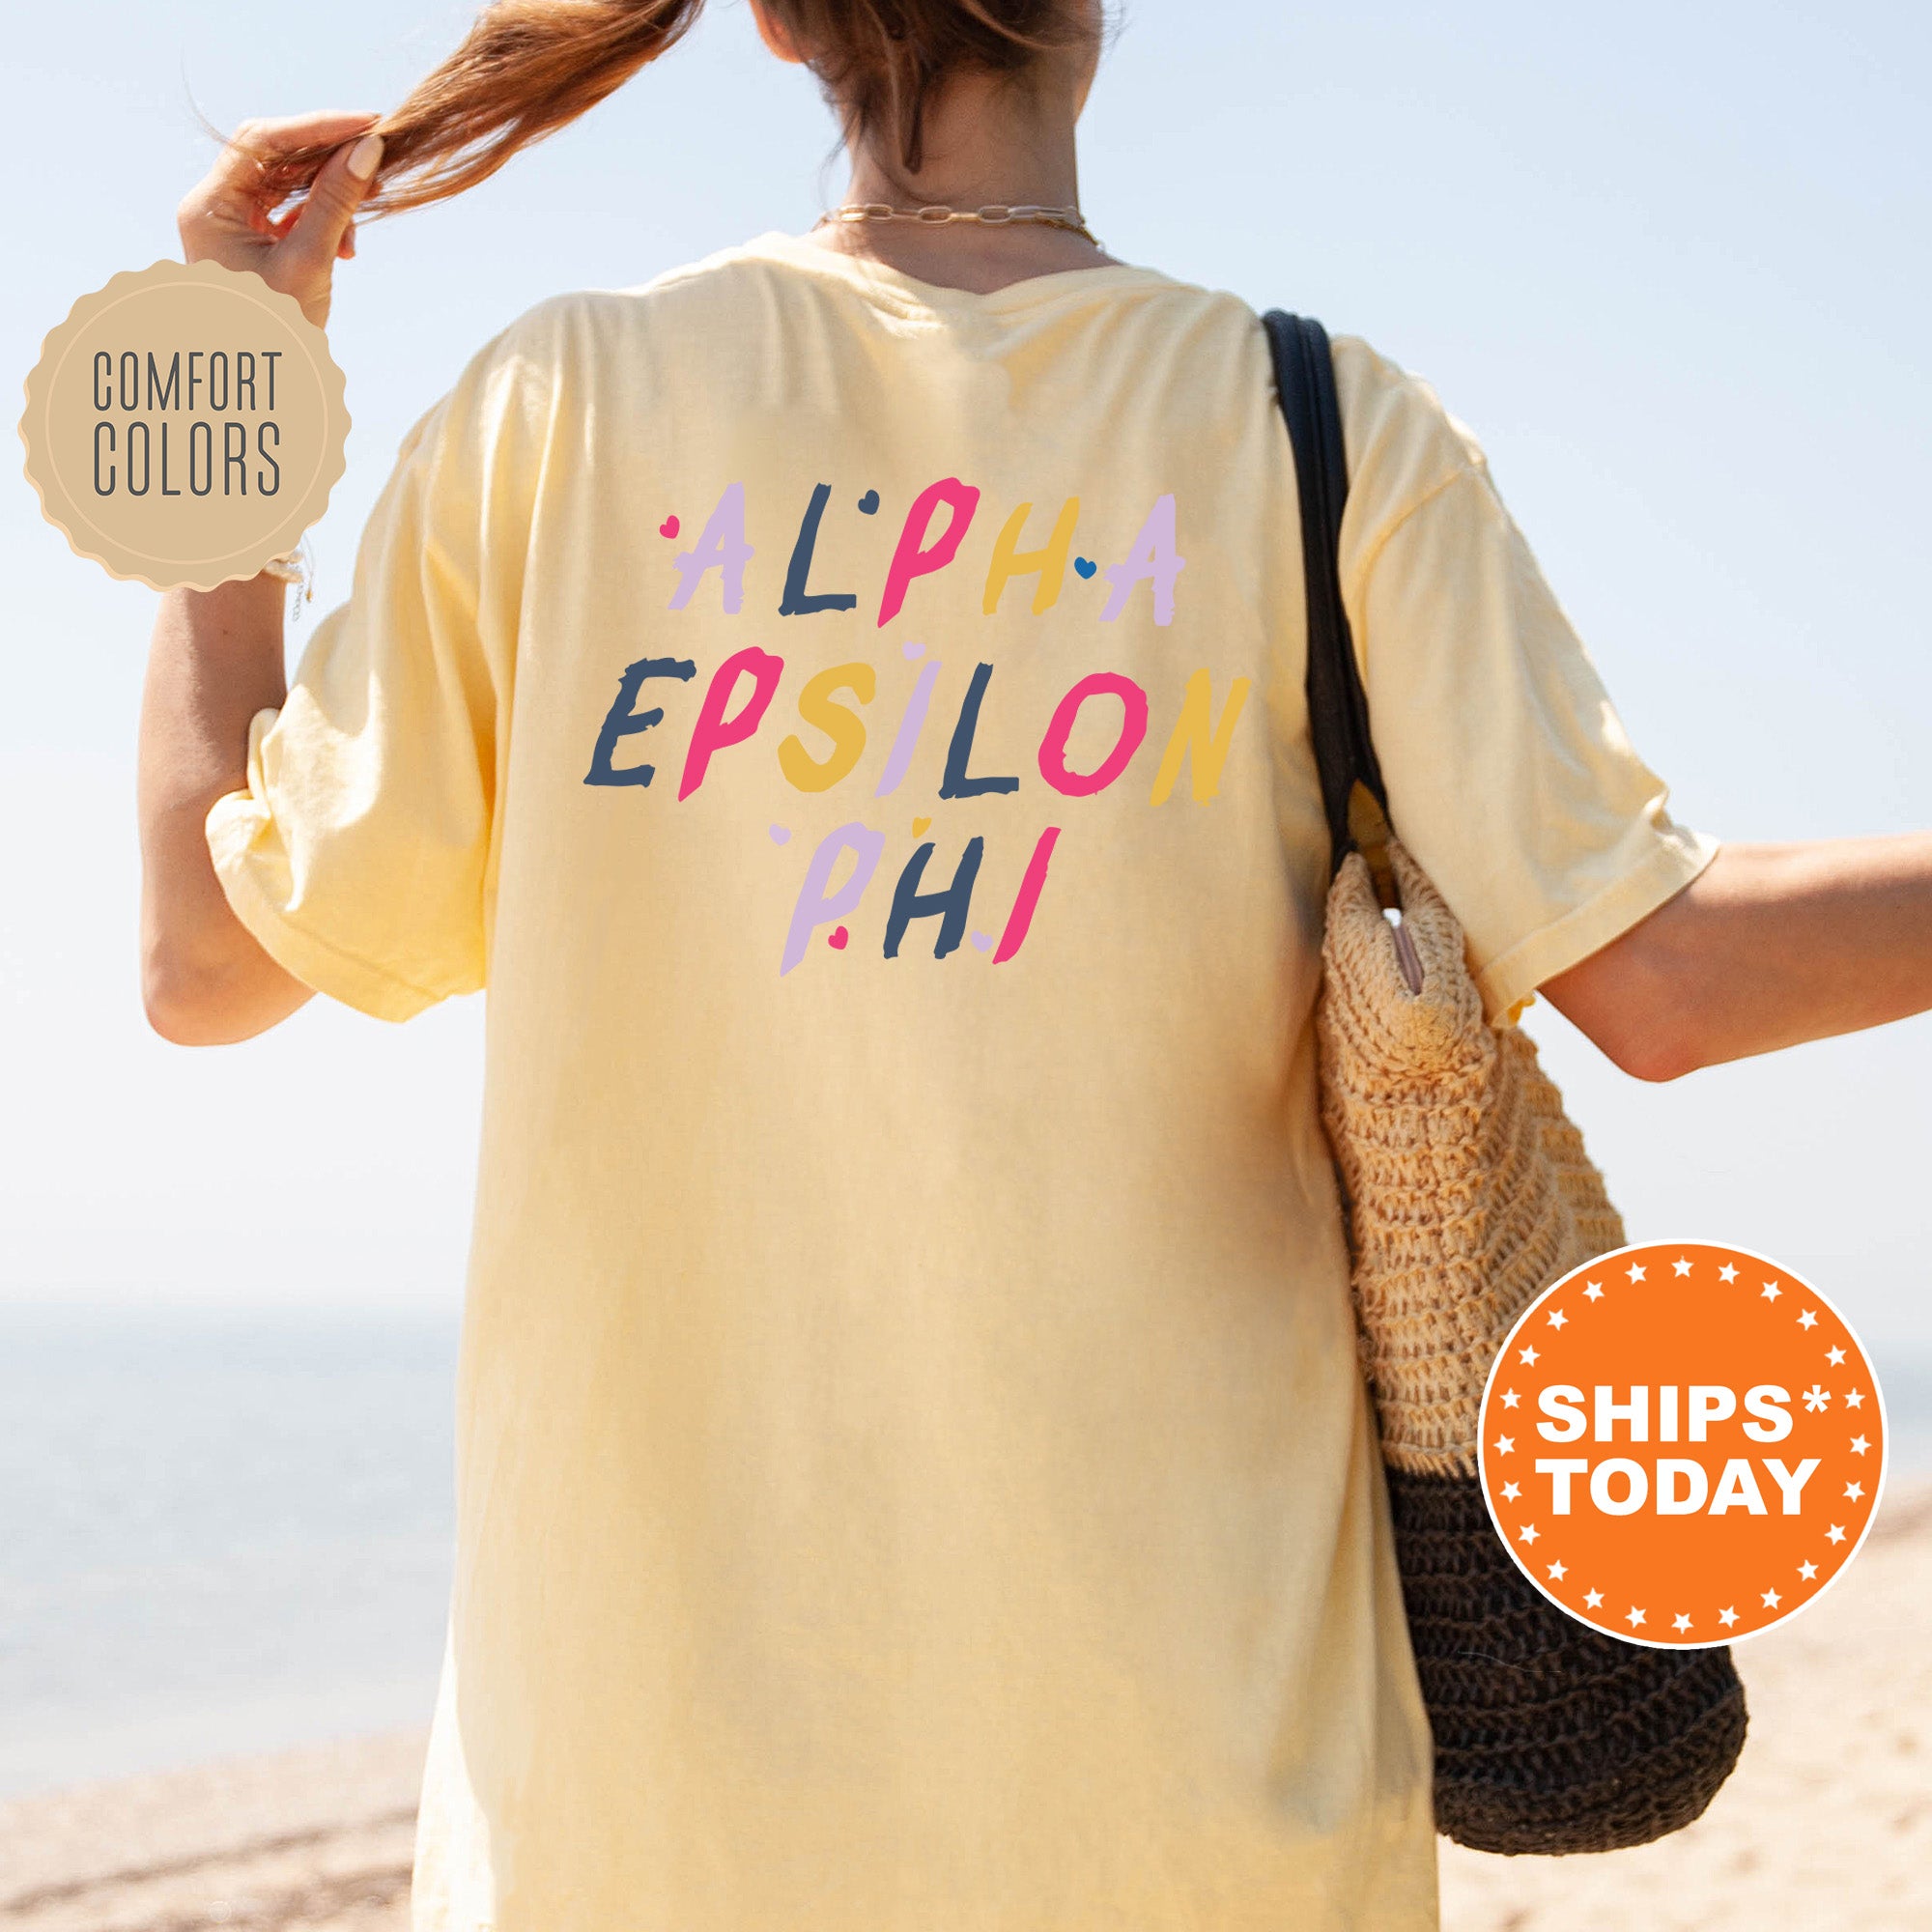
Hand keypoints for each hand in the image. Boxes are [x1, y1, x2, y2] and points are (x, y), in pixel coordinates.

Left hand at [176, 110, 385, 328]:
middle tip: (375, 157)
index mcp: (209, 207)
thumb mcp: (309, 264)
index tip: (367, 125)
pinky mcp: (253, 242)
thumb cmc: (275, 336)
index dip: (317, 127)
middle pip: (274, 156)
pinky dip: (323, 218)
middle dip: (327, 157)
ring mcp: (232, 224)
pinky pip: (290, 211)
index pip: (261, 141)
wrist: (261, 389)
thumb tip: (368, 150)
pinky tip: (346, 244)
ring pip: (286, 183)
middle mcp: (213, 206)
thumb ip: (336, 204)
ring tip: (362, 219)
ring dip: (330, 193)